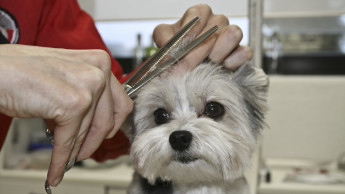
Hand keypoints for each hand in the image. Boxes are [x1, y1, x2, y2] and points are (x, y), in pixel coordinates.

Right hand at [0, 44, 132, 185]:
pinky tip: (56, 169)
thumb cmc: (22, 71)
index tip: (102, 136)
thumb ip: (84, 95)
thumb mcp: (66, 77)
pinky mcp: (73, 104)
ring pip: (89, 133)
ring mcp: (88, 86)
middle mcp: (99, 71)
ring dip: (75, 151)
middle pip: (108, 121)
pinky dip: (61, 159)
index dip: (111, 125)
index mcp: (100, 62)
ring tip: (65, 161)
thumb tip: (90, 123)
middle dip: (93, 142)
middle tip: (81, 153)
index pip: (120, 103)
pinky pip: (69, 141)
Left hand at [153, 4, 251, 69]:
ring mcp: (229, 36)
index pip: (199, 14)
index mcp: (198, 14)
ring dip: (220, 49)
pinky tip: (225, 66)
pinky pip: (245, 51)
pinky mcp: (239, 53)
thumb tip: (168, 54)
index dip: (191, 32)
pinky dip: (235, 59)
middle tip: (190, 63)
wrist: (186, 69)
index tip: (183, 48)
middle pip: (218, 23)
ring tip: (210, 61)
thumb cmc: (176, 51)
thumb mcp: (165, 43)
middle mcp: (215, 21)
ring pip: (233, 33)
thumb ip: (165, 43)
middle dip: (202, 46)